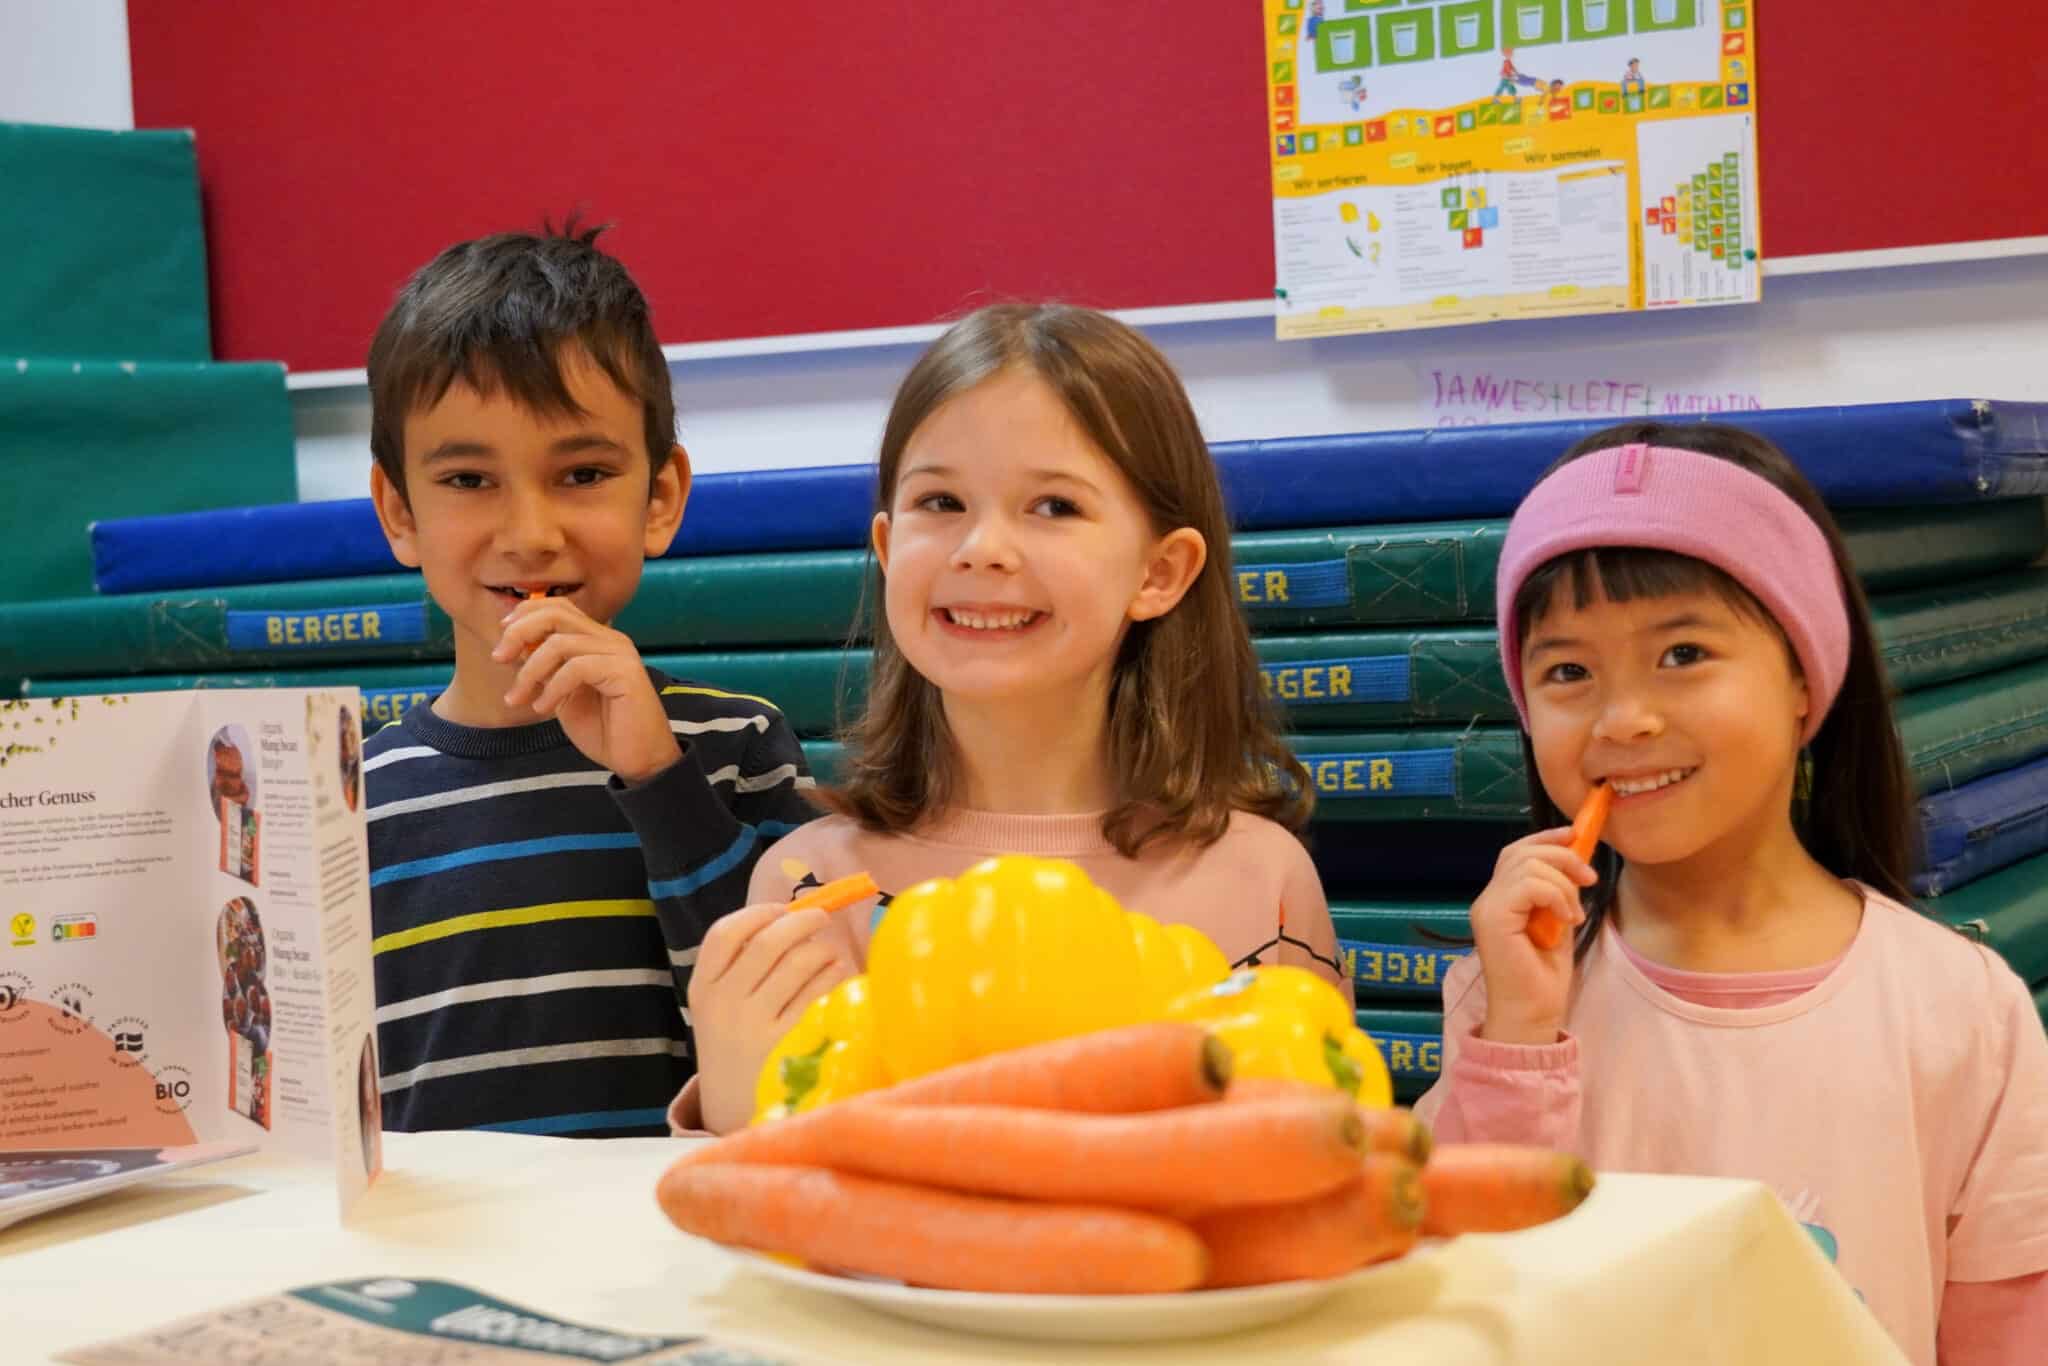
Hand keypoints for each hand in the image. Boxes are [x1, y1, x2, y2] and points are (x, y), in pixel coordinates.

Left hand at [493, 596, 679, 783]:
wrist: (639, 760)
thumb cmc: (604, 730)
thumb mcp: (562, 694)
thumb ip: (545, 669)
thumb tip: (515, 648)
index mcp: (597, 640)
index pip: (557, 607)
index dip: (524, 616)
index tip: (502, 644)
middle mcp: (610, 639)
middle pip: (556, 614)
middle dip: (519, 632)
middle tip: (499, 658)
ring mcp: (620, 653)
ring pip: (560, 643)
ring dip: (530, 671)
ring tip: (518, 698)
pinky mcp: (625, 672)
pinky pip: (576, 668)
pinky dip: (552, 687)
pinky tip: (543, 708)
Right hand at [687, 904, 858, 1133]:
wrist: (731, 1106)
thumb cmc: (734, 1042)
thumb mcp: (718, 1006)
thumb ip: (741, 965)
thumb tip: (793, 913)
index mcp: (702, 989)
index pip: (723, 934)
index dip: (758, 913)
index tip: (781, 908)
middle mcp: (724, 1005)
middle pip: (768, 942)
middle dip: (802, 921)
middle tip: (821, 917)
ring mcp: (755, 1027)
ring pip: (799, 962)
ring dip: (822, 948)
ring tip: (829, 951)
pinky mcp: (788, 1043)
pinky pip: (819, 992)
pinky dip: (834, 973)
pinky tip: (837, 973)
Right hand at [1468, 827, 1596, 1045]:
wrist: (1531, 1015)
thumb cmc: (1544, 979)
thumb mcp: (1557, 923)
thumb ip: (1557, 892)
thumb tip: (1575, 860)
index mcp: (1500, 899)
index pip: (1516, 852)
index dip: (1547, 839)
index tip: (1577, 837)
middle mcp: (1487, 899)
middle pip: (1521, 852)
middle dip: (1563, 857)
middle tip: (1589, 880)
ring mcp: (1486, 908)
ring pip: (1528, 864)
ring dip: (1563, 884)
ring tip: (1574, 914)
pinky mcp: (1493, 919)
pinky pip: (1529, 885)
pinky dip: (1556, 896)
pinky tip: (1567, 920)